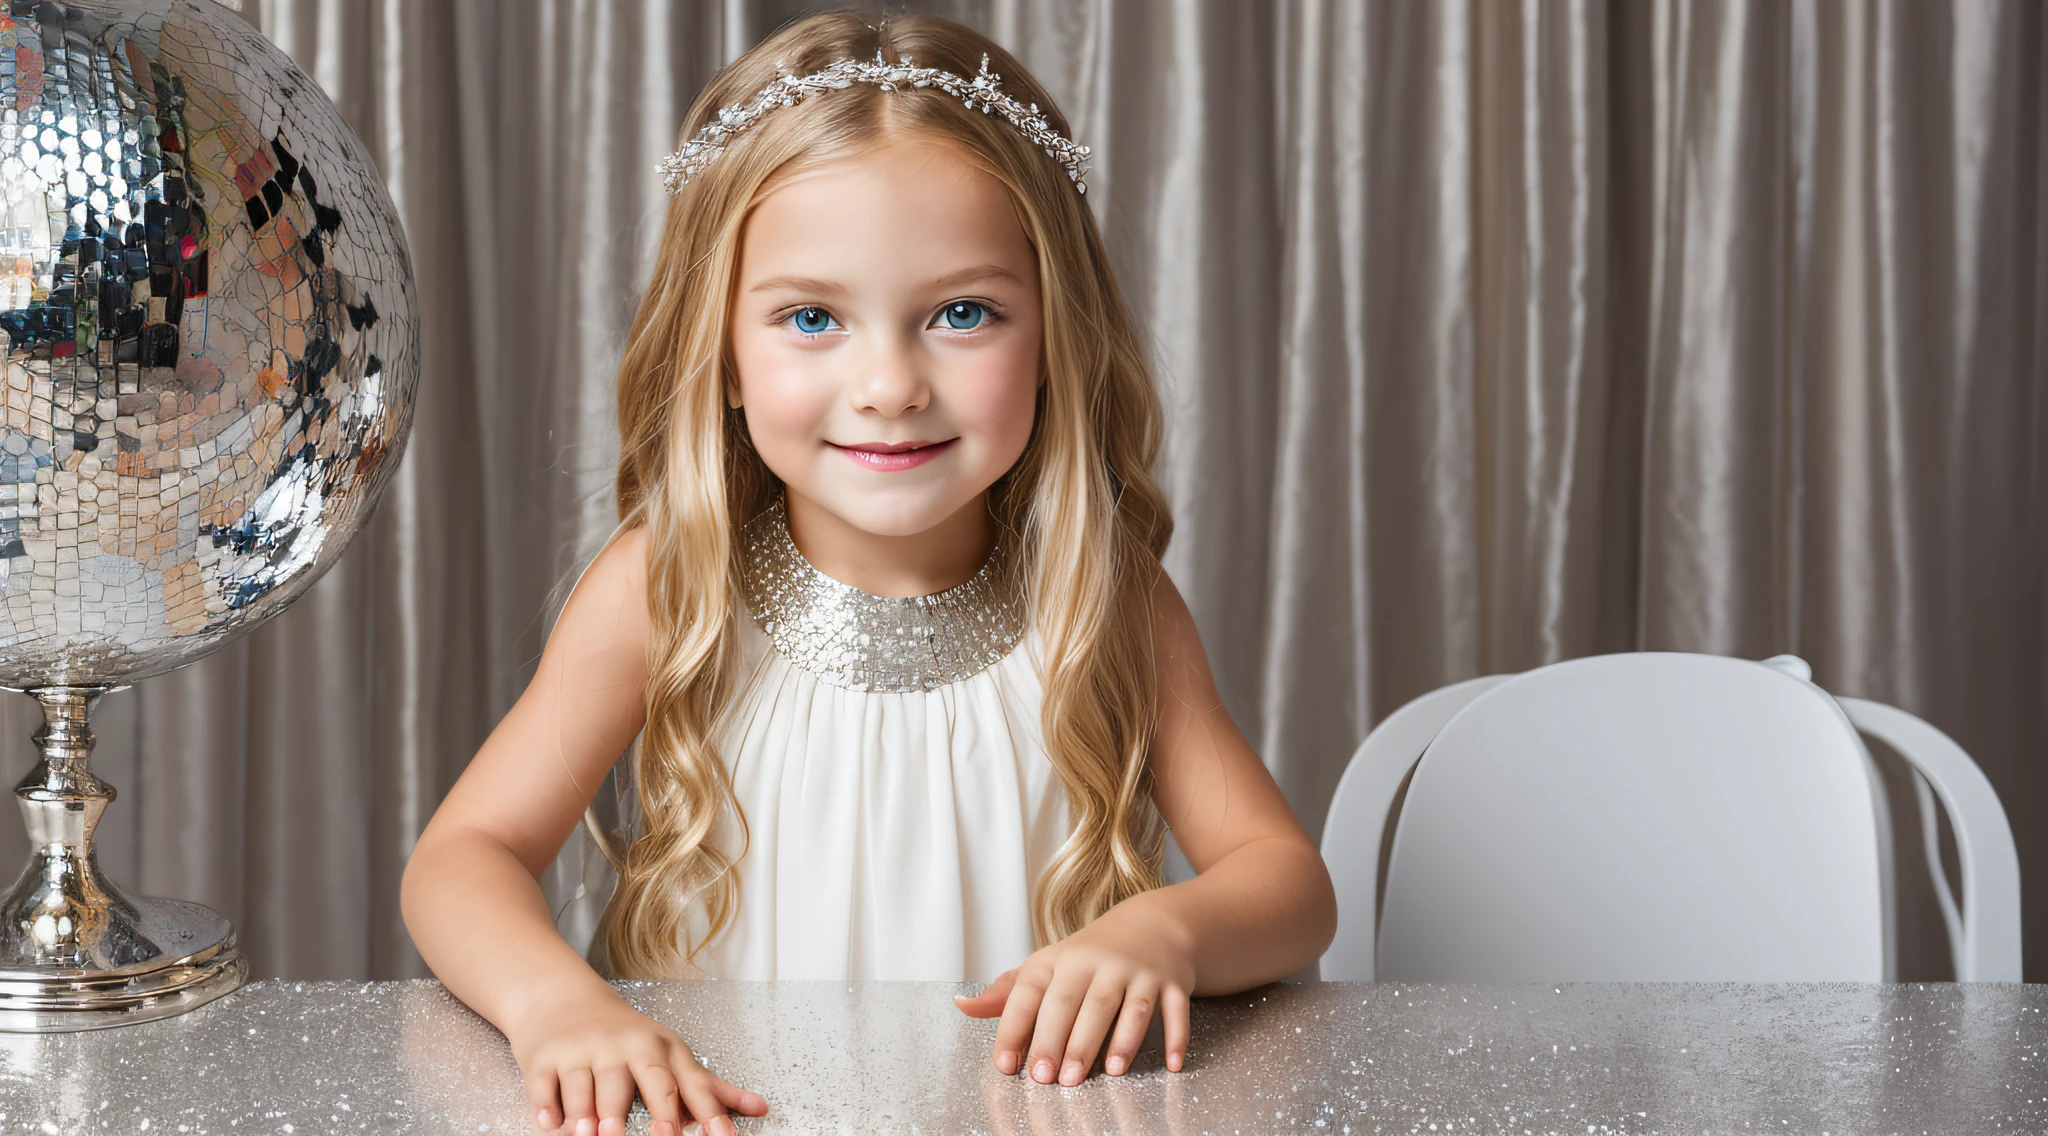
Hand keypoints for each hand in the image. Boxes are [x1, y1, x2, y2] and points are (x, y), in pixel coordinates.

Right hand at [507, 987, 767, 1134]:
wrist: (563, 1000)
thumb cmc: (626, 1039)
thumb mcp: (671, 1055)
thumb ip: (712, 1089)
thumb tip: (762, 1107)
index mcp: (661, 1051)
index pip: (689, 1085)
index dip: (709, 1113)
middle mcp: (625, 1048)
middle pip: (643, 1080)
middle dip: (655, 1108)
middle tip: (663, 1135)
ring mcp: (583, 1051)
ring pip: (590, 1087)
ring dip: (592, 1115)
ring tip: (596, 1135)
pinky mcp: (544, 1058)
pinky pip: (546, 1085)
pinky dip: (548, 1104)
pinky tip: (552, 1120)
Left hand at [951, 899, 1196, 1083]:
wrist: (1152, 925)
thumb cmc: (1089, 957)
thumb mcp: (1047, 966)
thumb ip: (1006, 993)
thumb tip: (961, 1007)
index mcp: (1060, 960)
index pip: (1031, 992)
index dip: (1015, 1028)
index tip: (1006, 1065)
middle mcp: (1097, 963)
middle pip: (1078, 1003)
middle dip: (1063, 1041)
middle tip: (1051, 1079)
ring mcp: (1137, 971)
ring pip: (1126, 1006)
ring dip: (1118, 1040)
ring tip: (1105, 1072)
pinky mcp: (1171, 982)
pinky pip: (1176, 1010)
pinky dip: (1176, 1037)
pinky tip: (1170, 1064)